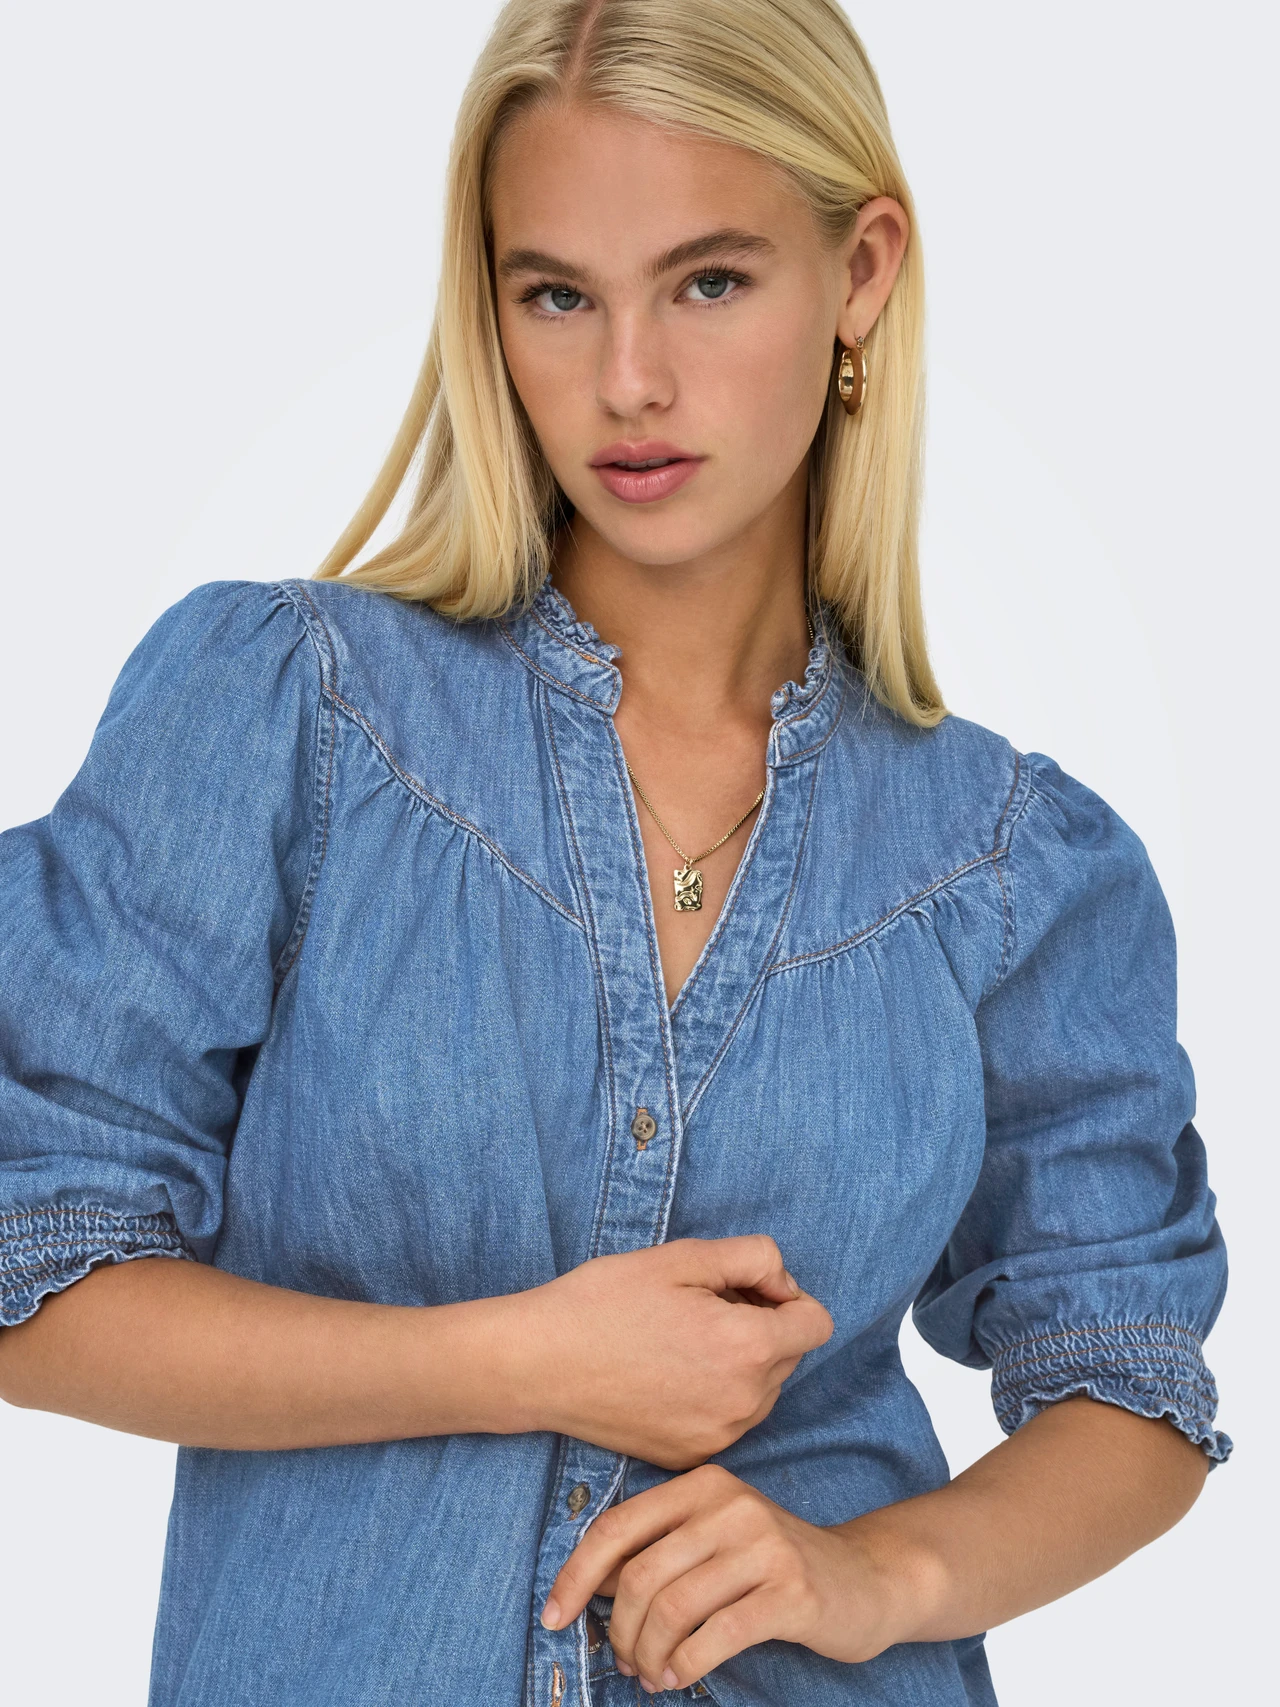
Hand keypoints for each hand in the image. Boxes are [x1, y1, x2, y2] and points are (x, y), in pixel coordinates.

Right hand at [504, 1237, 832, 1468]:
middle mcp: (743, 1402)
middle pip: (790, 1355)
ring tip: (680, 1342)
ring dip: (740, 1363)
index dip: (787, 1297)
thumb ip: (754, 1258)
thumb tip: (785, 1285)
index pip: (817, 1323)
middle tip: (701, 1308)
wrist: (538, 1365)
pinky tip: (666, 1376)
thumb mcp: (683, 1256)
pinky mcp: (691, 1456)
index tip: (744, 1289)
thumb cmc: (603, 1302)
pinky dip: (713, 1396)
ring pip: (762, 1390)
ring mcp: (717, 1436)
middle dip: (761, 1327)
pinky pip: (729, 1418)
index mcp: (746, 1348)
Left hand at [540, 1464, 917, 1691]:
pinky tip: (679, 1676)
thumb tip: (588, 1587)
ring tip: (651, 1674)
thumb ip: (659, 1550)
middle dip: (619, 1629)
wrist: (864, 1579)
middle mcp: (731, 1505)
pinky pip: (714, 1636)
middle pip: (641, 1574)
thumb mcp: (715, 1539)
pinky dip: (684, 1665)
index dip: (576, 1575)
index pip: (619, 1526)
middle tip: (622, 1660)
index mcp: (703, 1485)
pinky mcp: (790, 1592)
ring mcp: (764, 1545)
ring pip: (673, 1608)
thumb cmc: (774, 1564)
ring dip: (649, 1654)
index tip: (553, 1615)